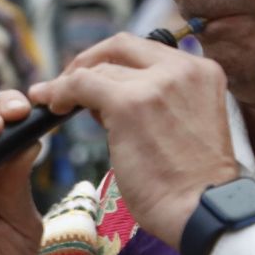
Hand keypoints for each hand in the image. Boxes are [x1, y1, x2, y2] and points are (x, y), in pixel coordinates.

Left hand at [30, 34, 235, 246]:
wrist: (202, 208)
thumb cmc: (191, 184)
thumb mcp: (185, 125)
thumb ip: (156, 103)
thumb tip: (103, 100)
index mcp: (203, 71)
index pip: (147, 50)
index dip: (113, 61)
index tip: (92, 78)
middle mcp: (183, 68)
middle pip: (122, 46)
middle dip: (88, 60)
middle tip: (65, 83)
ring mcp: (157, 83)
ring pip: (99, 69)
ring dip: (70, 86)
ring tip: (55, 105)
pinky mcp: (130, 104)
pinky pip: (81, 85)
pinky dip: (60, 92)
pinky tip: (51, 107)